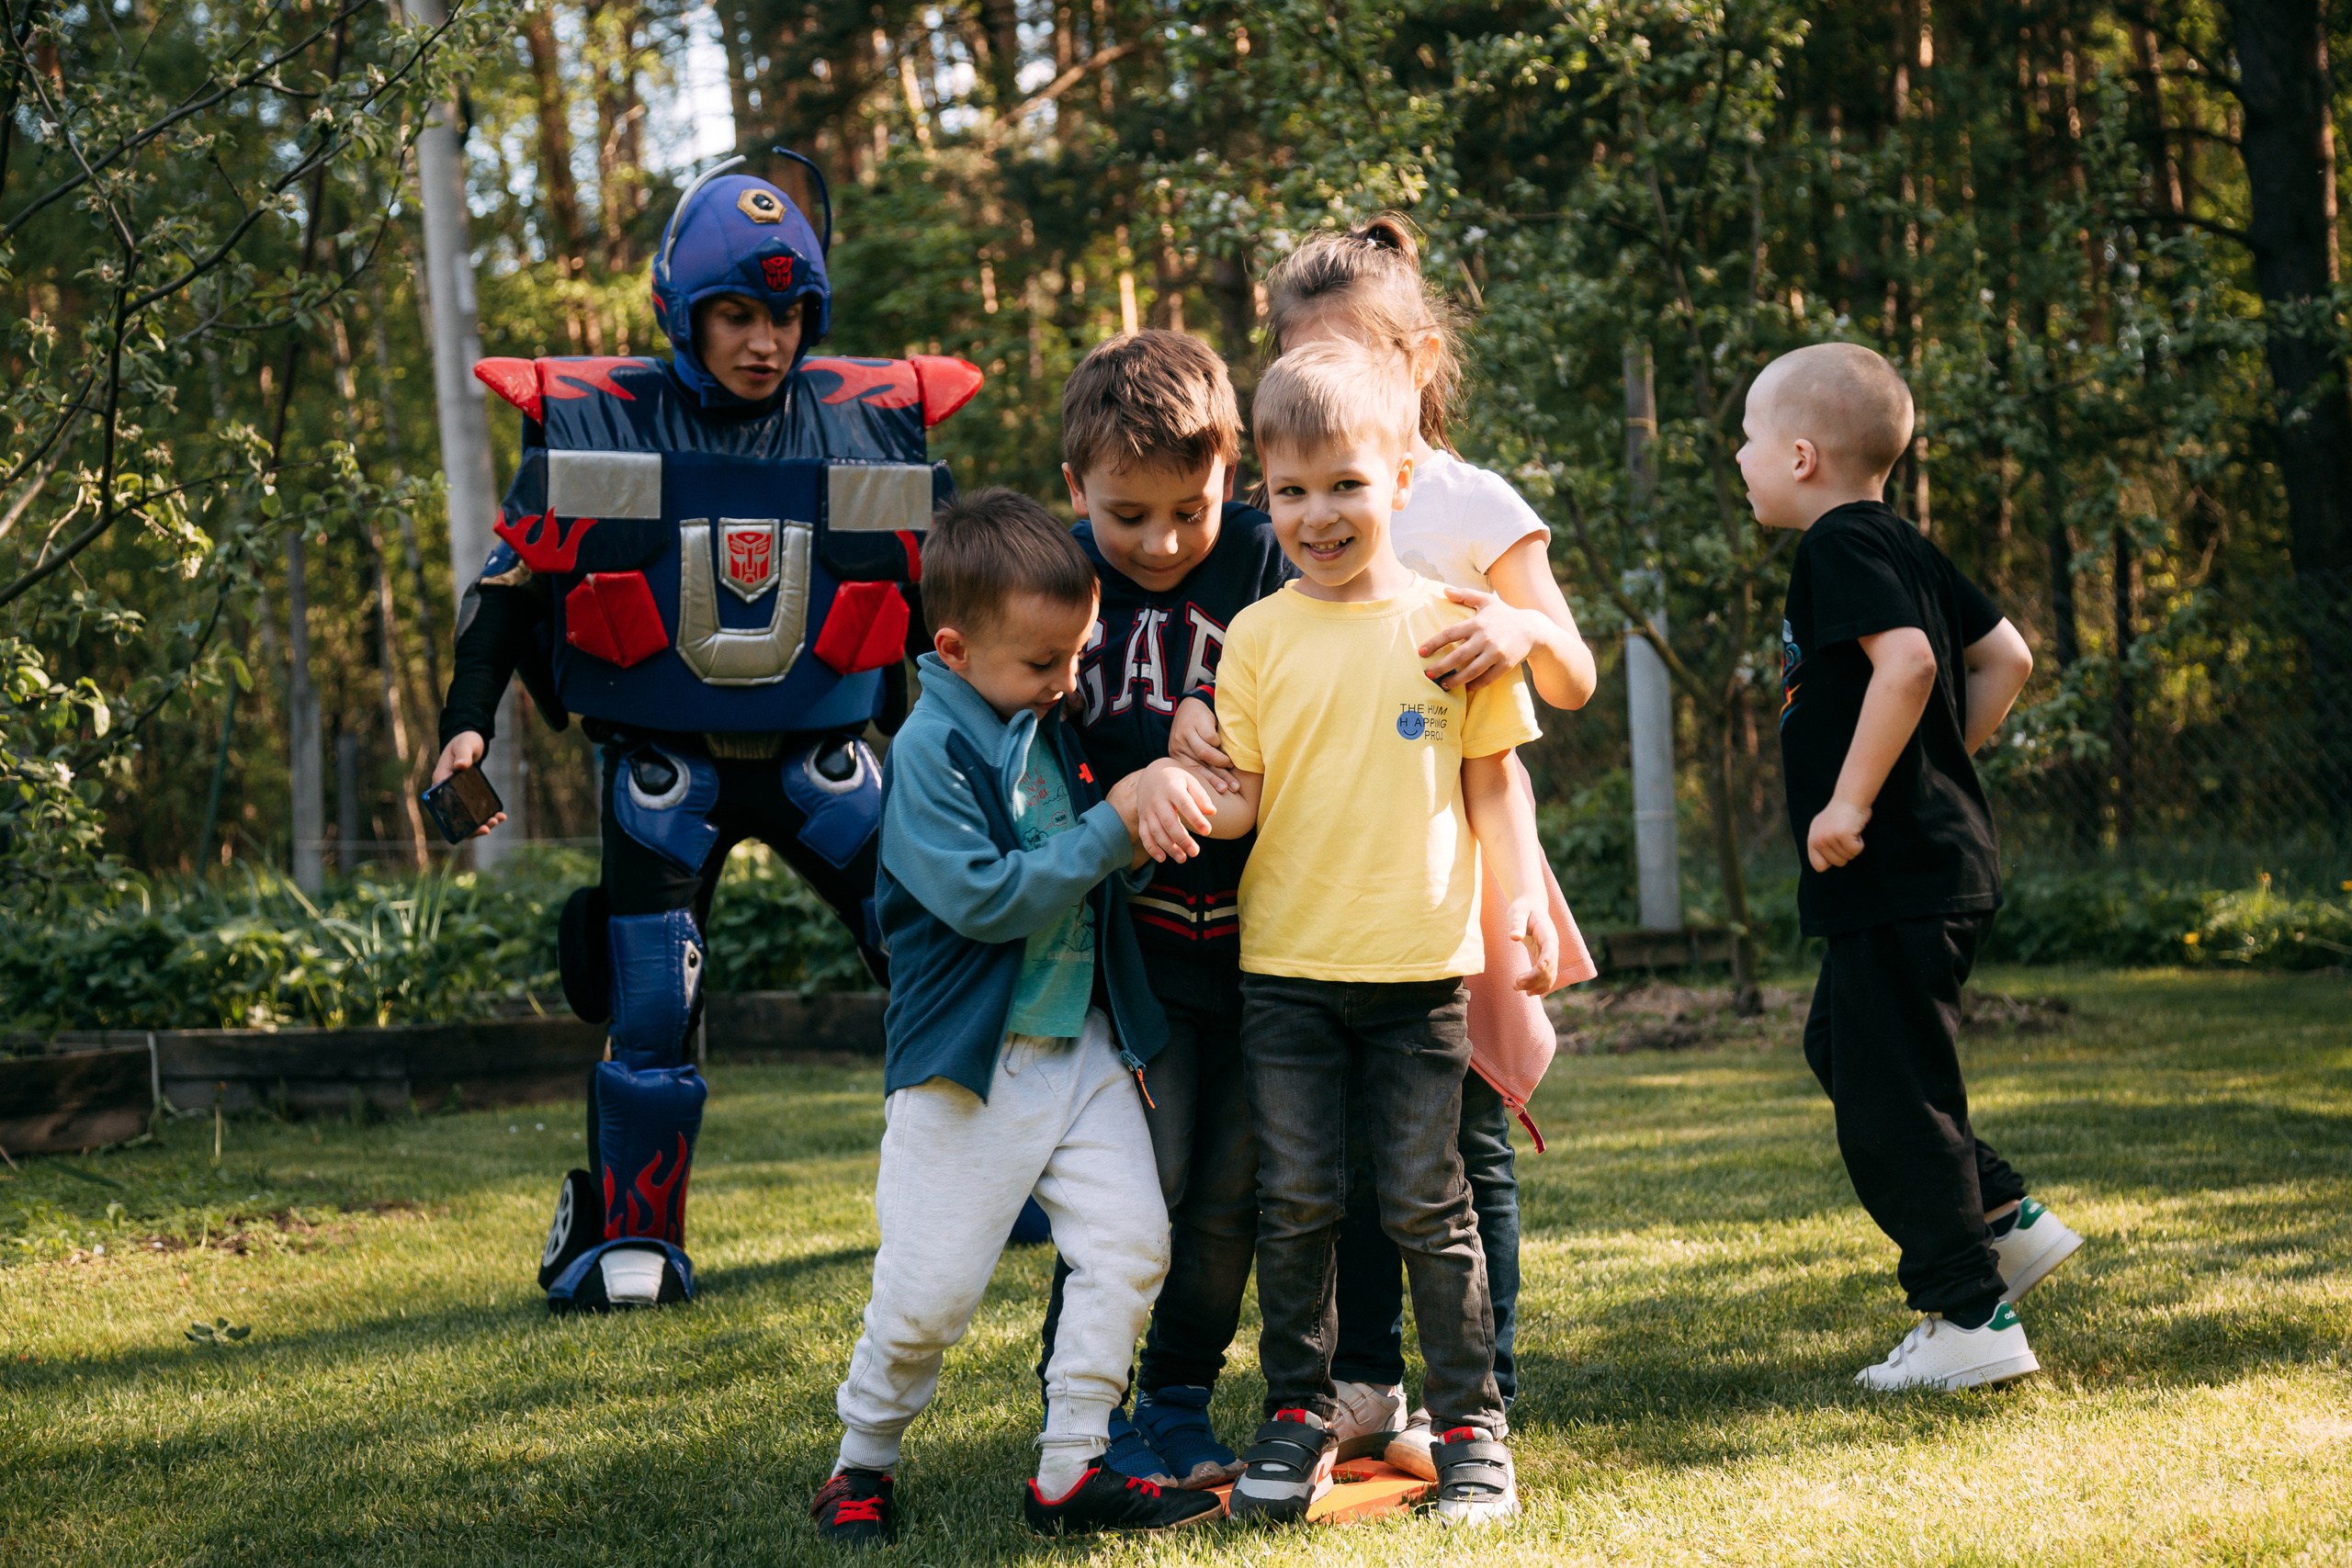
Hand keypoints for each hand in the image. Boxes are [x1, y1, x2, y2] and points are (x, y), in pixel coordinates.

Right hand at [429, 731, 507, 838]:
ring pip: (466, 816)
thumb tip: (461, 766)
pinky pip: (475, 809)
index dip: (453, 820)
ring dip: (480, 823)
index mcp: (439, 782)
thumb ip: (463, 754)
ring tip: (497, 820)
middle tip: (488, 828)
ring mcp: (458, 795)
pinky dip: (487, 815)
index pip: (442, 806)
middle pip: (454, 817)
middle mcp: (446, 792)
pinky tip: (500, 815)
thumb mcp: (464, 745)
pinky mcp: (468, 795)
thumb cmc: (463, 741)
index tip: (468, 825)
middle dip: (470, 827)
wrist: (469, 741)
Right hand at [1132, 760, 1216, 862]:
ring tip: (1183, 859)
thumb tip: (1212, 812)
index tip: (1208, 831)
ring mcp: (1148, 810)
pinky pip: (1144, 835)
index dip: (1195, 818)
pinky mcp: (1142, 818)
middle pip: (1169, 822)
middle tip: (1195, 853)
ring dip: (1168, 847)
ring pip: (1156, 831)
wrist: (1152, 773)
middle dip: (1182, 839)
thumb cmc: (1177, 778)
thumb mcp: (1190, 780)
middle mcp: (1158, 800)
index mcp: (1172, 788)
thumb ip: (1201, 796)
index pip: (1185, 804)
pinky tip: (1162, 859)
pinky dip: (1151, 848)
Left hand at [1169, 696, 1238, 791]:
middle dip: (1219, 777)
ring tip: (1230, 764)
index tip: (1224, 790)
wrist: (1190, 705)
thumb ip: (1201, 762)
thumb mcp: (1192, 748)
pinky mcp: (1196, 723)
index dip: (1210, 782)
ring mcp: (1187, 734)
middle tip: (1234, 787)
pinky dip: (1218, 743)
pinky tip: (1221, 744)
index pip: (1194, 772)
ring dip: (1221, 761)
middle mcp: (1179, 746)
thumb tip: (1221, 784)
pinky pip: (1211, 738)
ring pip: (1205, 753)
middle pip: (1201, 766)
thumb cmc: (1194, 732)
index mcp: (1177, 755)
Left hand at [1418, 585, 1539, 692]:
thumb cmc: (1505, 614)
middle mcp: (1486, 638)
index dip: (1434, 643)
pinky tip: (1465, 687)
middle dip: (1441, 667)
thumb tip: (1445, 591)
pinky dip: (1475, 684)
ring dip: (1456, 680)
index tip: (1421, 652)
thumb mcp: (1486, 601)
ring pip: (1472, 670)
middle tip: (1428, 674)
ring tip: (1443, 685)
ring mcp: (1496, 652)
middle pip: (1458, 655)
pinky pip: (1488, 678)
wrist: (1533, 629)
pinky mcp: (1506, 664)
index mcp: (1477, 623)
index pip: (1450, 633)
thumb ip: (1465, 595)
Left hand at [1505, 893, 1557, 994]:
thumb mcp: (1517, 912)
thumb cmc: (1523, 909)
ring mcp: (1550, 953)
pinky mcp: (1545, 959)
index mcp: (1547, 932)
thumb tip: (1514, 937)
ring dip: (1535, 984)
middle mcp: (1552, 945)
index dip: (1547, 958)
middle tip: (1515, 983)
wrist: (1531, 906)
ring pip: (1549, 975)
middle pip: (1550, 966)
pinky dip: (1540, 986)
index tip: (1540, 967)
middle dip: (1534, 977)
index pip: (1550, 947)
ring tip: (1515, 987)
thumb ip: (1516, 924)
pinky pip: (1547, 976)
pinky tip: (1528, 993)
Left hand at [1807, 799, 1870, 871]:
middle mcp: (1818, 840)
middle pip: (1837, 863)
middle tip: (1846, 836)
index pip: (1818, 866)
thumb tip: (1822, 866)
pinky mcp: (1843, 835)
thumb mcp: (1824, 828)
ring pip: (1848, 857)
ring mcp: (1829, 838)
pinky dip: (1860, 842)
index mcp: (1812, 839)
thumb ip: (1821, 845)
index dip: (1831, 861)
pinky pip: (1856, 850)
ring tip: (1850, 830)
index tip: (1837, 851)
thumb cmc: (1841, 814)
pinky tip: (1856, 830)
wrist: (1850, 798)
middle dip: (1846, 853)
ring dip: (1854, 846)